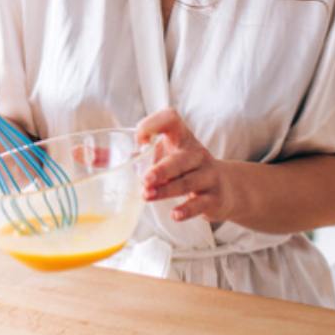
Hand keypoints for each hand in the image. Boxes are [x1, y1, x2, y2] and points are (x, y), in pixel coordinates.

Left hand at [136, 108, 235, 222]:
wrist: (226, 188)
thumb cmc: (186, 169)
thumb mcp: (169, 156)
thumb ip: (144, 157)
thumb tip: (108, 158)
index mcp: (182, 138)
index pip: (171, 119)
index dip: (152, 124)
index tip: (139, 140)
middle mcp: (197, 154)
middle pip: (180, 159)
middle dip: (161, 170)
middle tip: (144, 180)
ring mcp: (209, 175)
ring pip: (187, 182)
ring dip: (166, 190)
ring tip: (148, 196)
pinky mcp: (214, 197)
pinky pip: (200, 204)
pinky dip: (187, 210)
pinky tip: (175, 214)